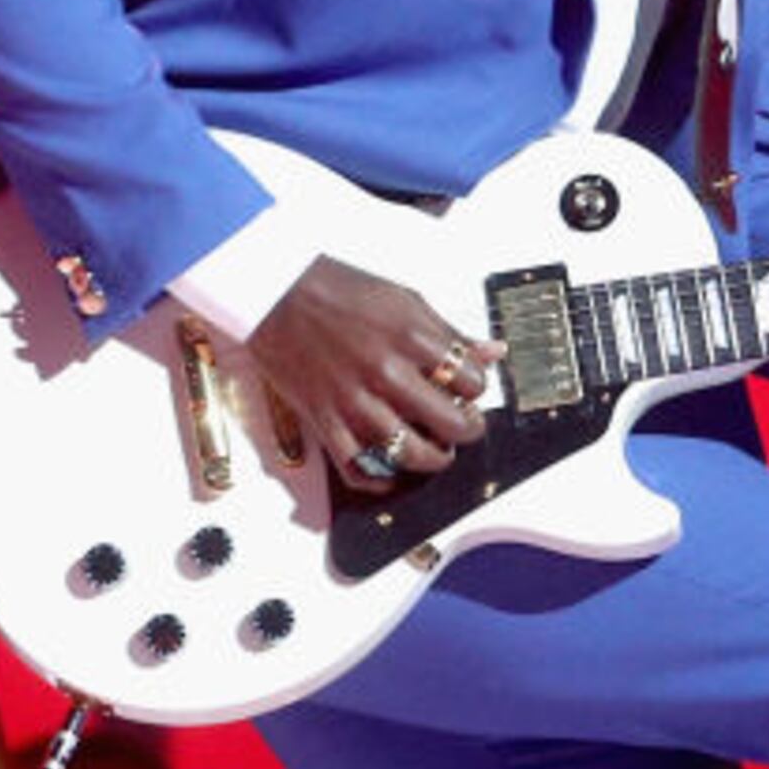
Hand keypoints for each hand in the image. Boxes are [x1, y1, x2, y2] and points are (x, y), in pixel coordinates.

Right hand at [242, 258, 501, 493]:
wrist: (275, 292)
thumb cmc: (338, 289)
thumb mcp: (404, 299)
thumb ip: (449, 333)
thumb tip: (493, 352)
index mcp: (411, 337)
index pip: (471, 381)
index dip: (477, 388)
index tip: (469, 387)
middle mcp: (386, 372)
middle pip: (451, 423)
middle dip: (467, 429)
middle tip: (463, 424)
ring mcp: (354, 401)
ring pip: (412, 453)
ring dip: (434, 458)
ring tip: (437, 450)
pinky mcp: (325, 420)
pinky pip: (359, 469)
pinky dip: (381, 479)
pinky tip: (393, 471)